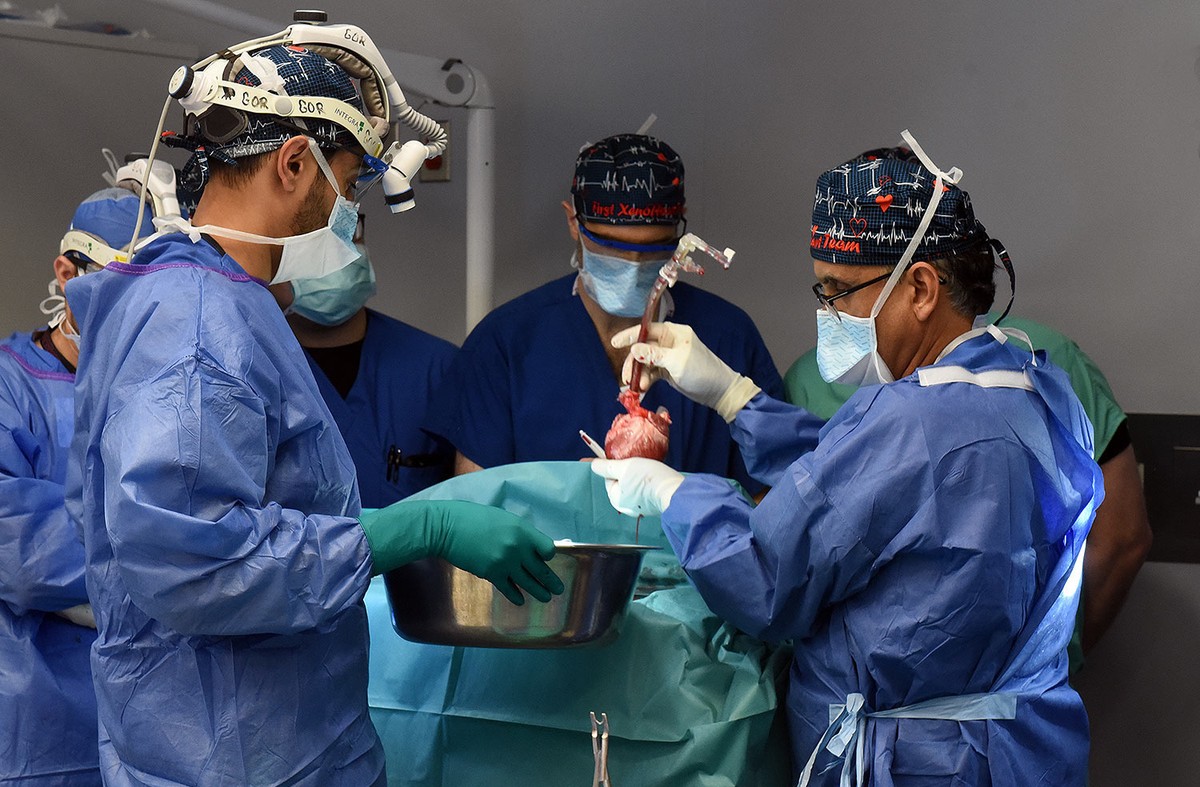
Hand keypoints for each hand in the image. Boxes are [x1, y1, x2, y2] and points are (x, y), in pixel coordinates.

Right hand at [360, 501, 563, 604]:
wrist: (446, 527)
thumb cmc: (472, 517)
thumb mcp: (501, 518)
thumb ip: (517, 532)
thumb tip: (528, 546)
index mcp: (521, 529)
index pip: (547, 548)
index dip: (549, 555)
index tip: (547, 559)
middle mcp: (517, 547)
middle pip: (541, 569)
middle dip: (551, 581)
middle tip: (559, 589)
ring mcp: (505, 562)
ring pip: (528, 582)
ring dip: (539, 592)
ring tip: (547, 598)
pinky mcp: (491, 574)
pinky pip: (509, 589)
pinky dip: (516, 596)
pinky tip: (520, 600)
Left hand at [591, 457, 684, 516]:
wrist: (674, 492)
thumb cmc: (648, 479)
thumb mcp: (624, 467)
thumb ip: (607, 466)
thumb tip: (593, 465)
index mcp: (616, 498)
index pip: (609, 478)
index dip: (614, 466)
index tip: (621, 458)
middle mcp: (626, 507)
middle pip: (621, 482)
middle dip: (627, 471)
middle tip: (637, 463)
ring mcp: (640, 508)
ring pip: (633, 486)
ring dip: (638, 476)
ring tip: (647, 469)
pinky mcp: (652, 505)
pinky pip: (645, 491)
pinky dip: (647, 483)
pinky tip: (654, 477)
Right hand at [612, 322, 759, 421]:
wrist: (718, 391)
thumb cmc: (701, 371)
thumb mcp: (676, 361)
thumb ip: (654, 355)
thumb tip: (633, 349)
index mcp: (674, 333)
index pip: (647, 329)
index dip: (630, 336)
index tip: (615, 343)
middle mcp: (669, 342)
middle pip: (643, 348)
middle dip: (633, 363)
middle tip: (626, 378)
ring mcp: (668, 357)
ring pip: (645, 363)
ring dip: (639, 374)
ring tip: (638, 387)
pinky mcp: (668, 371)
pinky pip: (651, 373)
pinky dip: (646, 380)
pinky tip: (642, 390)